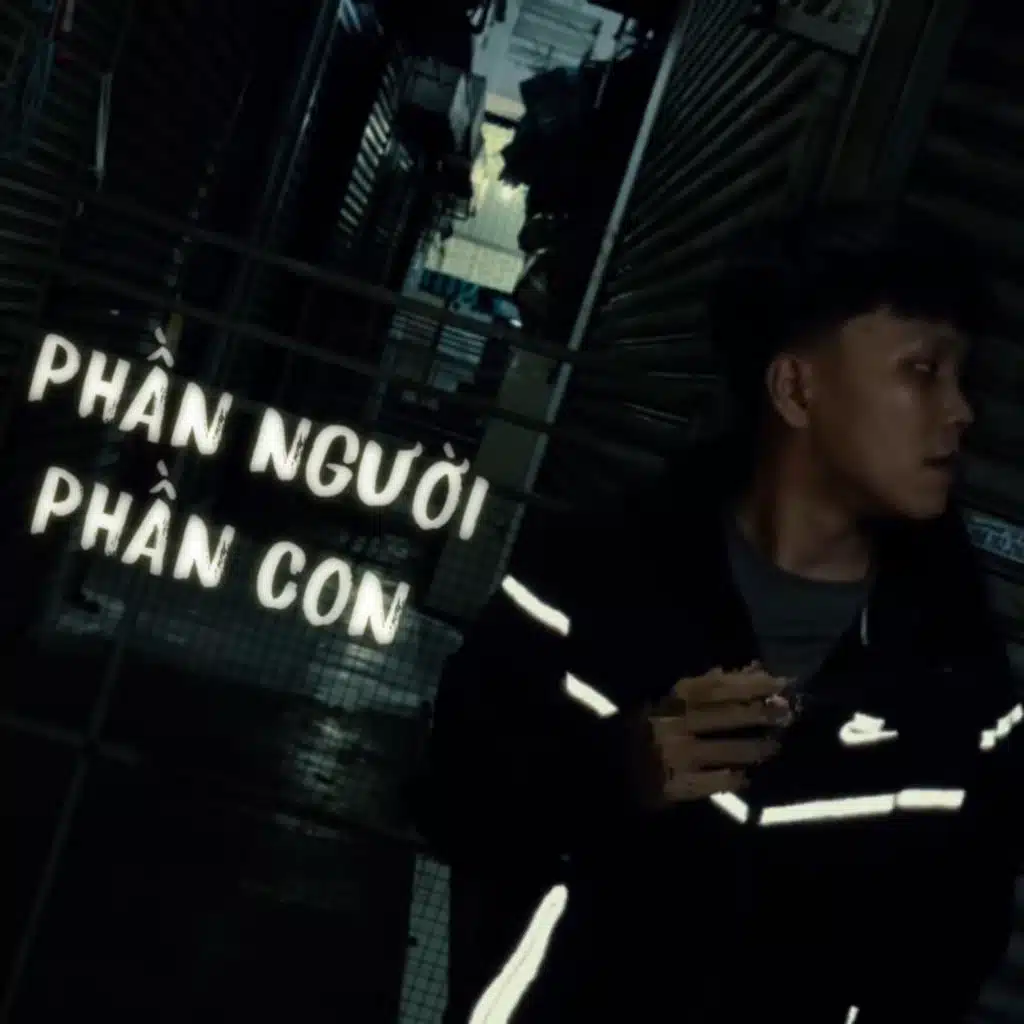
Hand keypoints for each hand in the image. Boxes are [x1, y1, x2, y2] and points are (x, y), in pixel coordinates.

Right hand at [637, 663, 791, 806]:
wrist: (607, 769)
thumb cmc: (639, 732)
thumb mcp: (662, 703)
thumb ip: (700, 689)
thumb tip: (742, 671)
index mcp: (667, 701)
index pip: (716, 687)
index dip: (748, 683)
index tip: (777, 682)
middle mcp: (673, 724)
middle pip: (725, 715)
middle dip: (760, 713)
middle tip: (788, 713)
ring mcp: (676, 757)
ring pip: (726, 751)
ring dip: (754, 748)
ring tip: (773, 746)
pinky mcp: (677, 786)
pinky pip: (716, 781)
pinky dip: (733, 778)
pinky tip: (746, 776)